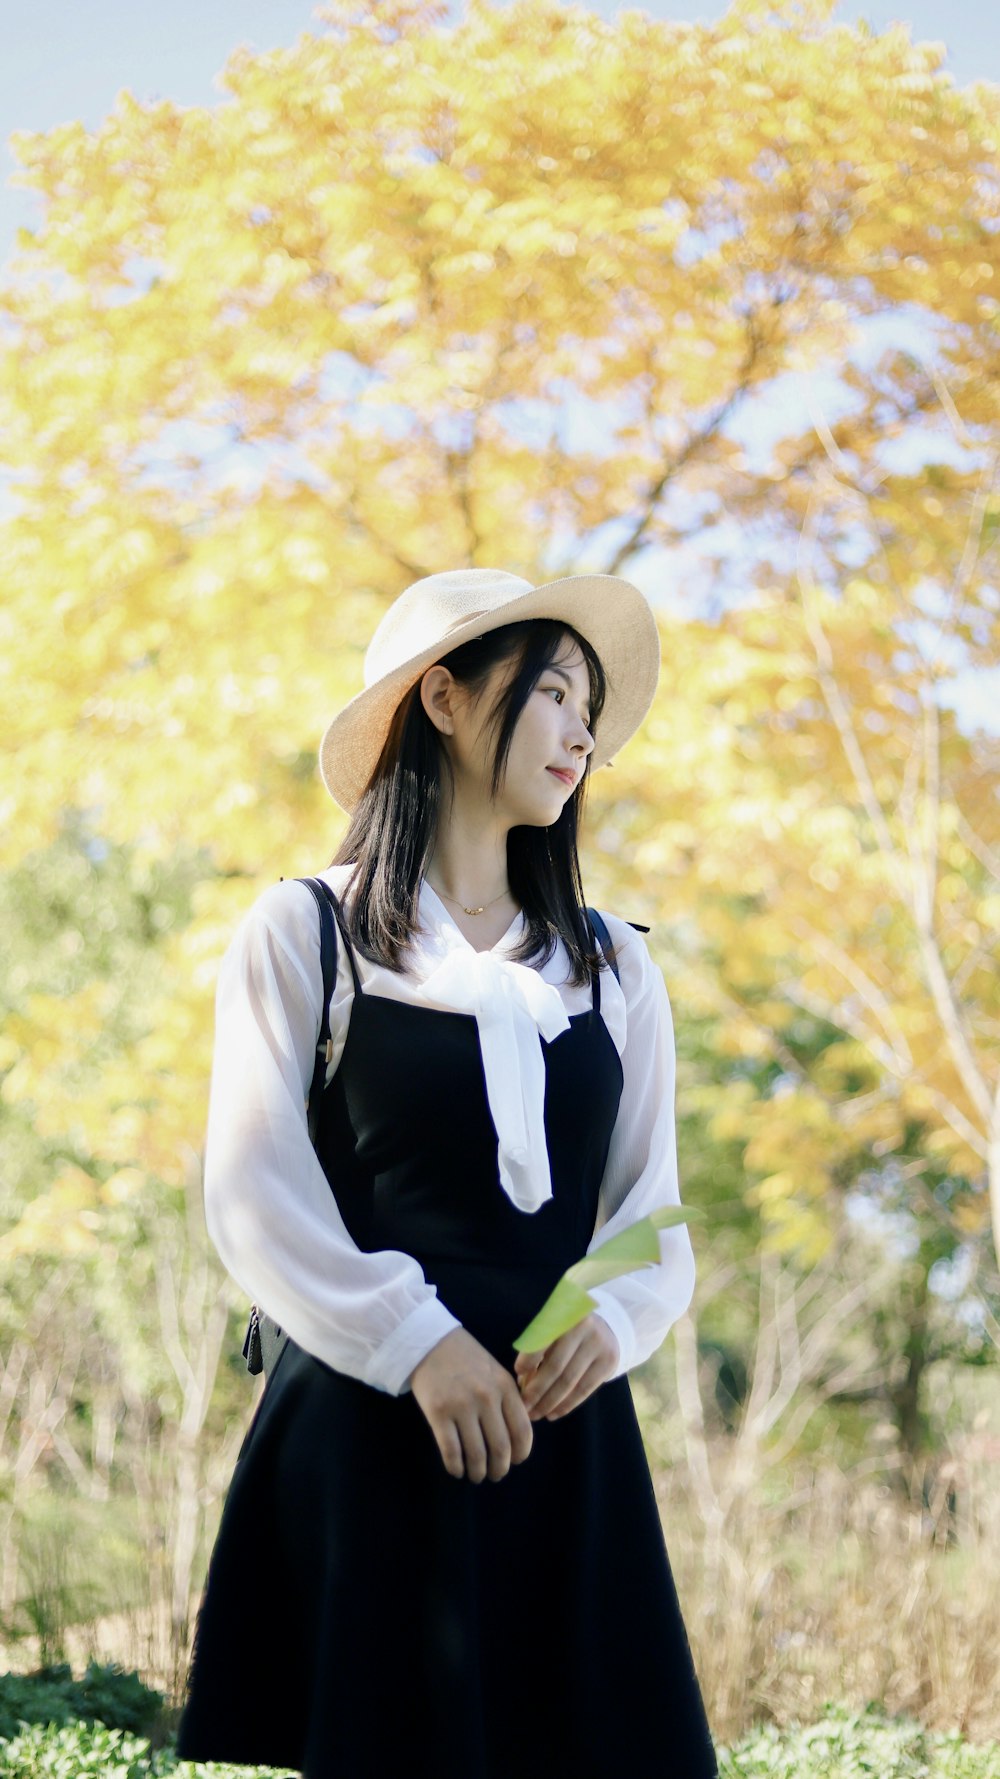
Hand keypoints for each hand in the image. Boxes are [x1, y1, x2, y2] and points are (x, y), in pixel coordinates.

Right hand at [409, 1327, 533, 1483]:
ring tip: (476, 1475)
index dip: (521, 1454)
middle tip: (495, 1474)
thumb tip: (518, 1437)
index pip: (522, 1431)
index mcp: (505, 1387)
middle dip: (499, 1469)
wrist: (429, 1342)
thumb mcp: (495, 1372)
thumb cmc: (466, 1359)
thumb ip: (508, 1400)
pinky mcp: (438, 1413)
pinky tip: (456, 1470)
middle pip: (500, 1448)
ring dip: (478, 1472)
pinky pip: (451, 1451)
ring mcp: (461, 1406)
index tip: (515, 1461)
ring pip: (476, 1454)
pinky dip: (455, 1467)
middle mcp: (486, 1398)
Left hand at [513, 1313, 618, 1421]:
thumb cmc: (566, 1333)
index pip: (543, 1338)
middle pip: (555, 1365)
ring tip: (535, 1414)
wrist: (605, 1329)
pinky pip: (584, 1389)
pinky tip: (553, 1414)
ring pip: (569, 1381)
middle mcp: (582, 1326)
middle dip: (536, 1390)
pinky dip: (566, 1405)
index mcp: (562, 1314)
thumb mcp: (552, 1330)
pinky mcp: (608, 1361)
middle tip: (523, 1407)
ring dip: (549, 1402)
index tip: (517, 1373)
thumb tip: (522, 1382)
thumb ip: (537, 1350)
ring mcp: (598, 1344)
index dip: (529, 1358)